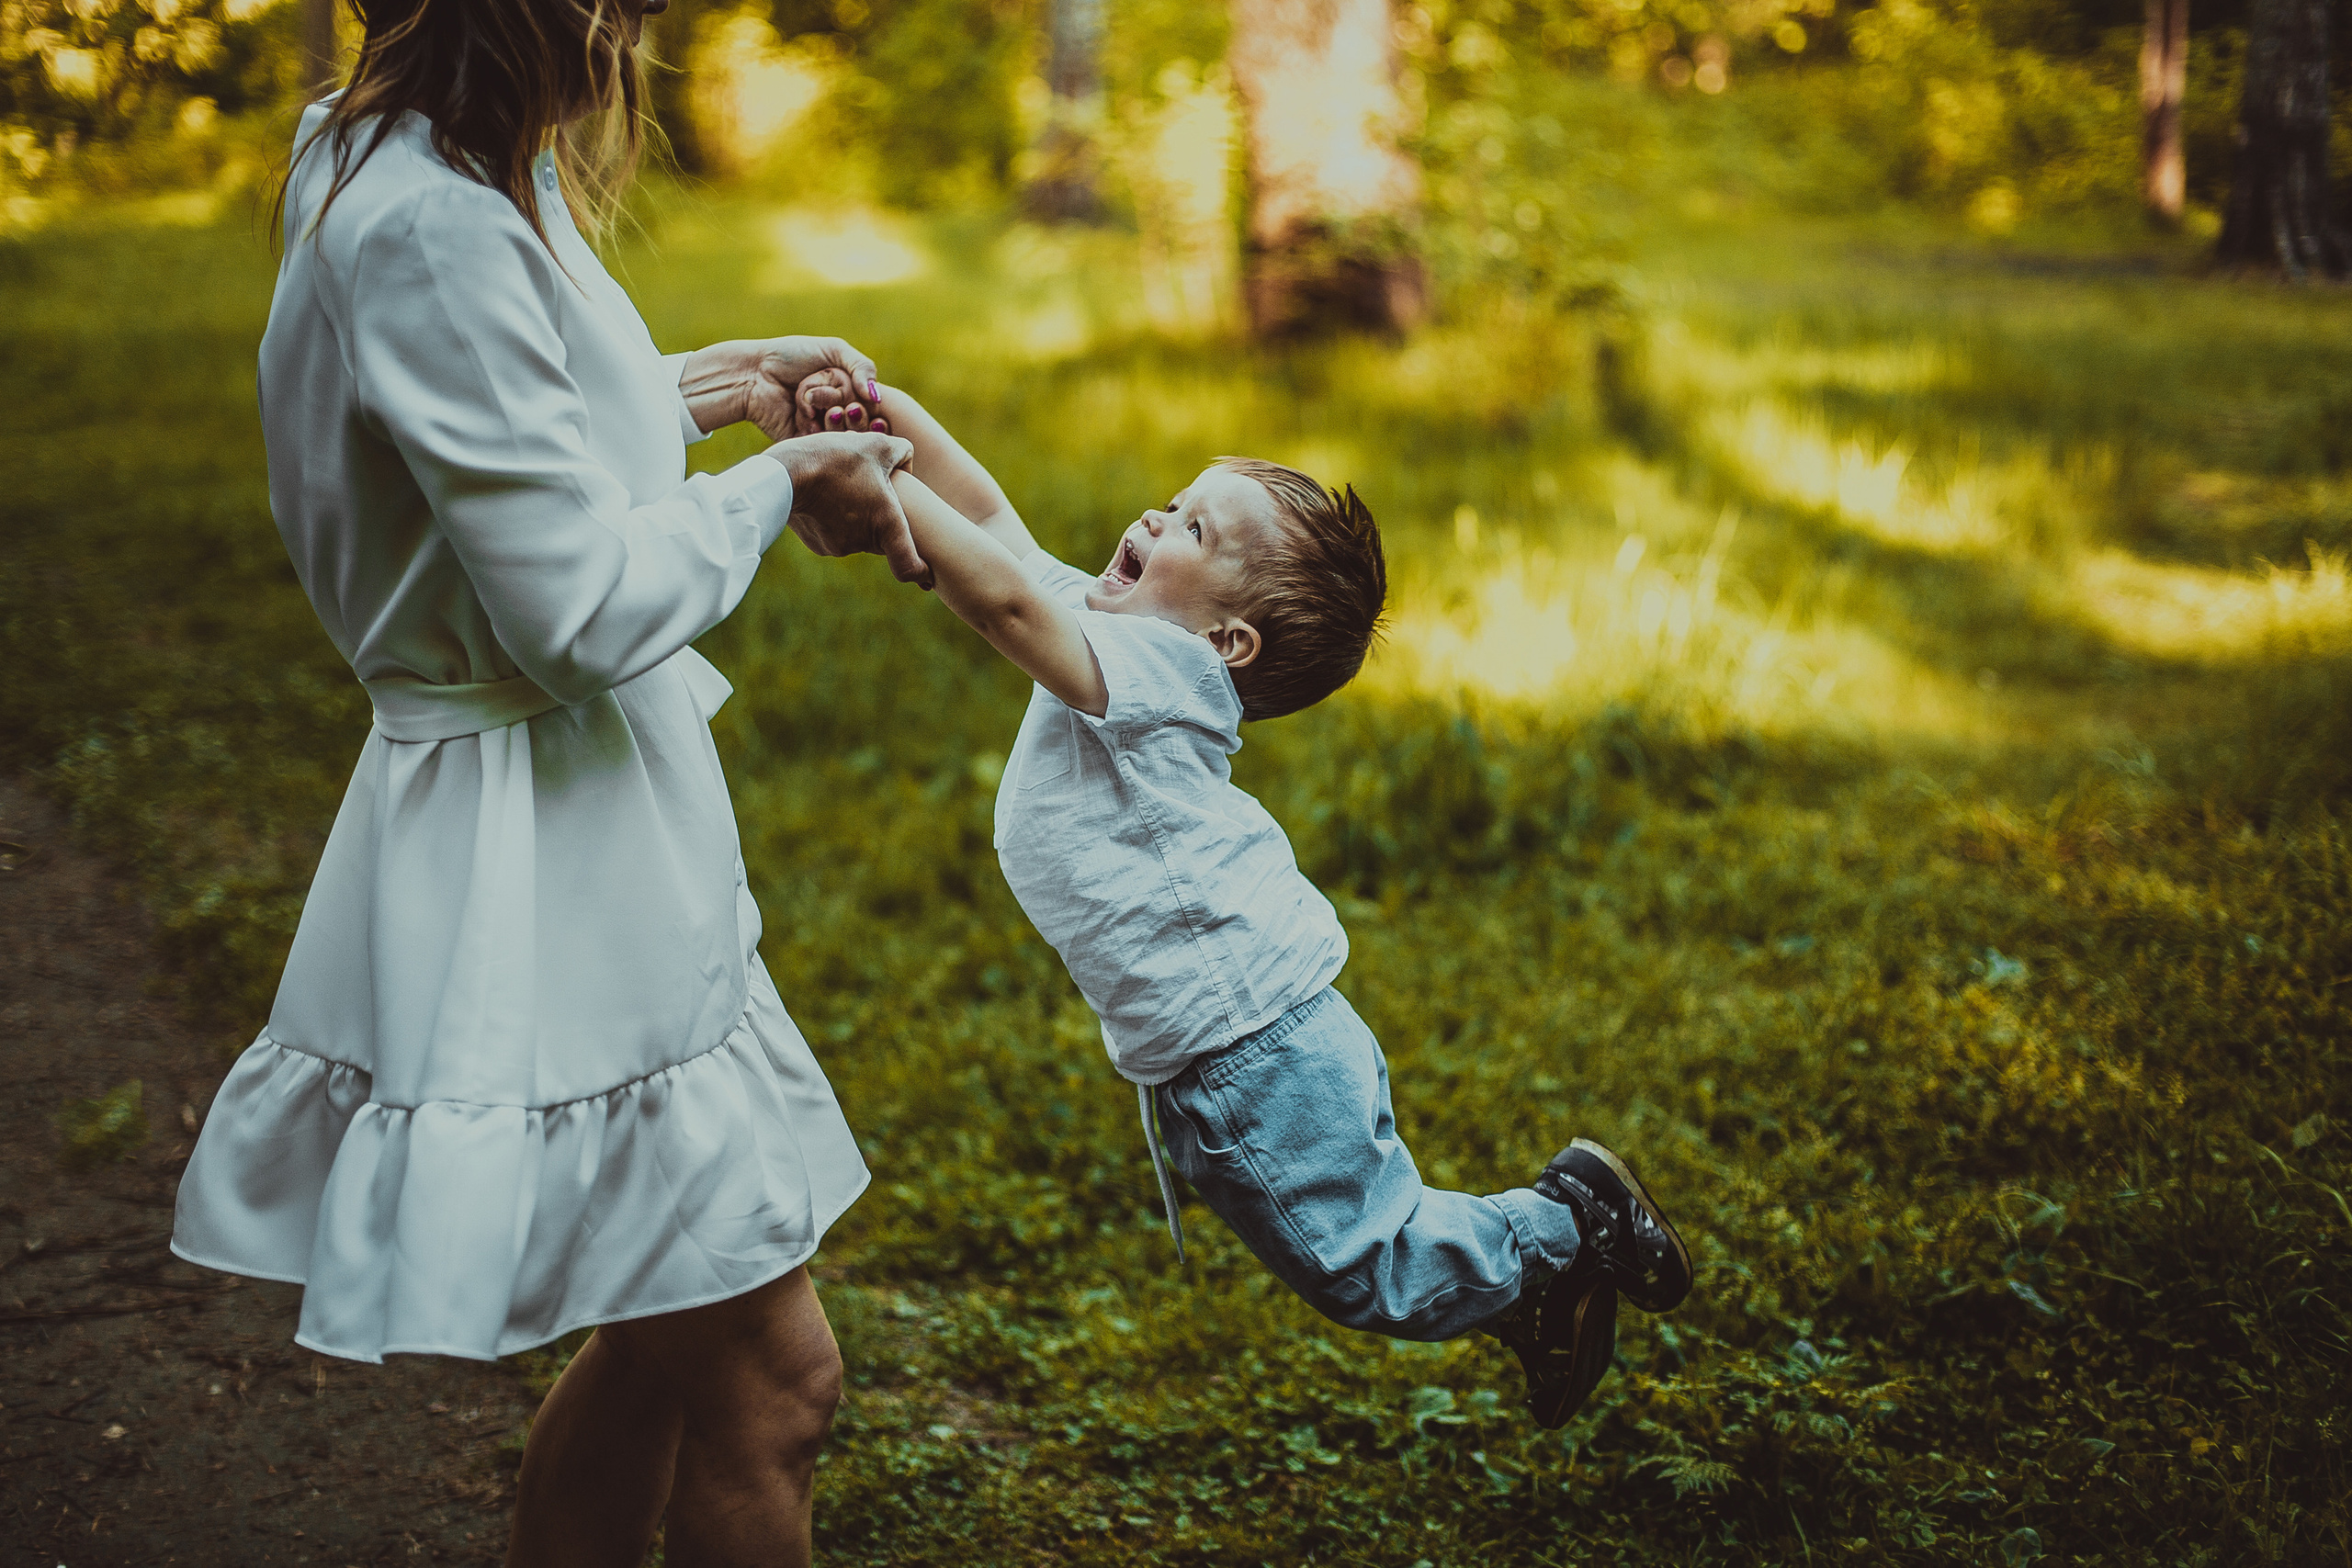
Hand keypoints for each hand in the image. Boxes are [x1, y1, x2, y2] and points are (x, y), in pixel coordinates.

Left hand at [742, 337, 884, 441]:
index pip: (872, 408)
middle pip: (859, 423)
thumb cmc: (791, 356)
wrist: (753, 373)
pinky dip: (815, 429)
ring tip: (807, 402)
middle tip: (822, 395)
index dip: (866, 404)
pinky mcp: (806, 445)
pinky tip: (801, 415)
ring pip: (843, 436)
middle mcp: (839, 413)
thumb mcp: (833, 350)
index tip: (854, 394)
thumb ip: (862, 367)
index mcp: (849, 392)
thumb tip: (877, 397)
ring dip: (827, 416)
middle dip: (843, 406)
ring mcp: (822, 430)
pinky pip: (823, 447)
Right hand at [768, 431, 929, 585]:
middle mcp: (865, 542)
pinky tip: (826, 497)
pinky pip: (836, 534)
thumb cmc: (835, 459)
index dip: (920, 572)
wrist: (785, 475)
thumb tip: (907, 460)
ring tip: (844, 487)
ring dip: (858, 515)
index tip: (926, 575)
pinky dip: (835, 519)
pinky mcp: (820, 545)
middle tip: (874, 495)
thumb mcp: (876, 444)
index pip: (909, 567)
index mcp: (886, 524)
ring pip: (859, 534)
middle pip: (884, 538)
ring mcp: (841, 547)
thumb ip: (901, 451)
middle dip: (883, 521)